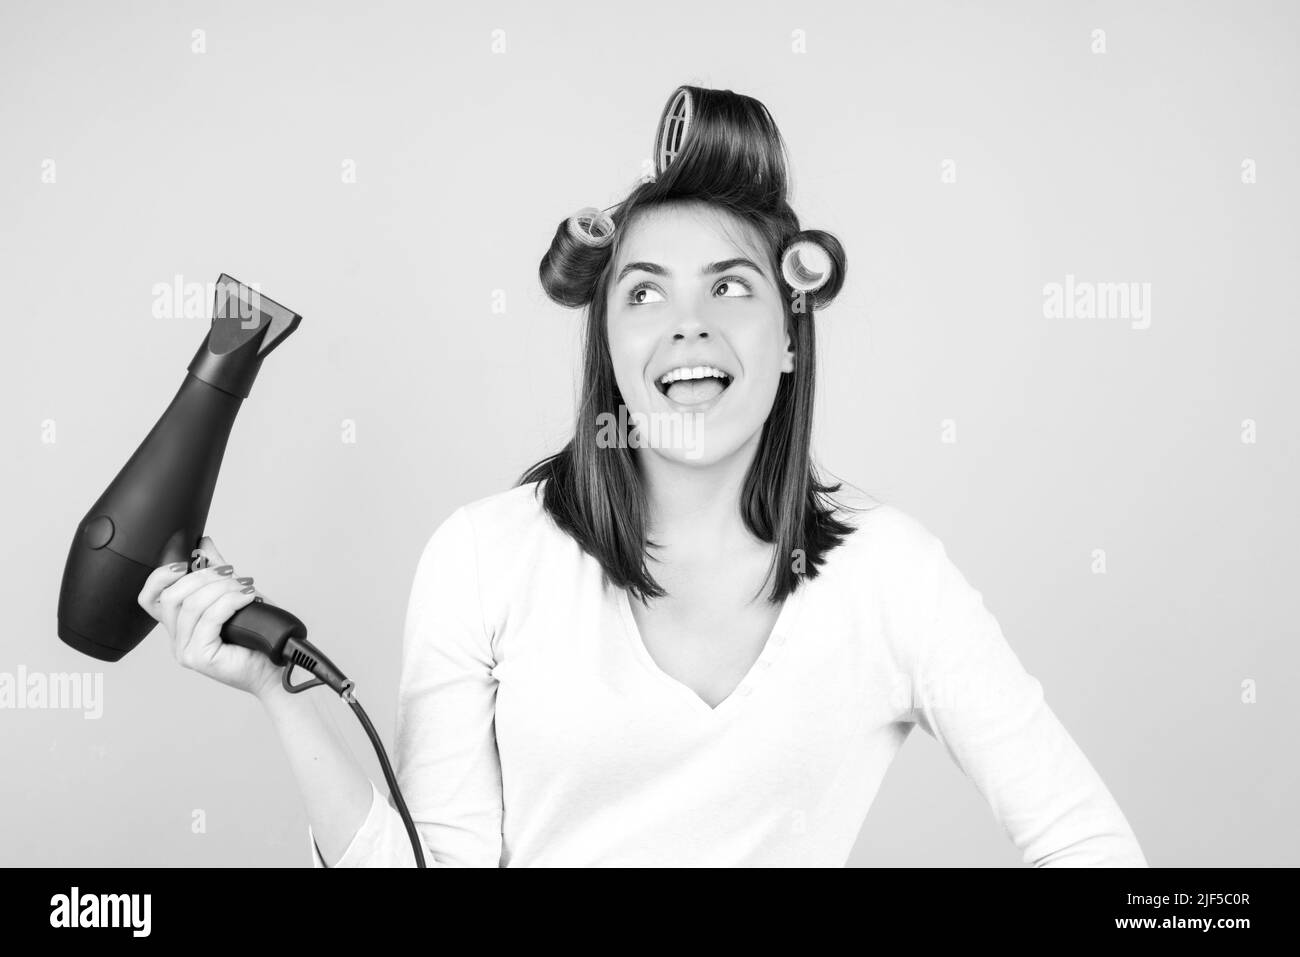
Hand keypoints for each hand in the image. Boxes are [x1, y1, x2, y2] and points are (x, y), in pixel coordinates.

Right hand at [137, 536, 282, 698]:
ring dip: (221, 588)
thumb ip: (216, 571)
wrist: (278, 663)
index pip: (149, 598)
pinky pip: (209, 618)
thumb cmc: (258, 635)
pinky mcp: (199, 657)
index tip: (185, 563)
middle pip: (172, 596)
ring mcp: (185, 651)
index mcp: (179, 625)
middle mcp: (177, 639)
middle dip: (204, 577)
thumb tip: (203, 543)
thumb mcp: (234, 594)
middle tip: (232, 574)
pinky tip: (246, 598)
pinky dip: (229, 601)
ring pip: (191, 605)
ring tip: (245, 588)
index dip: (161, 576)